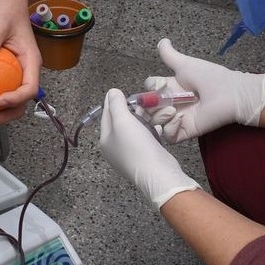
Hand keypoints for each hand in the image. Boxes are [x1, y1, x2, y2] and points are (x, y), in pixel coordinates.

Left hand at [99, 88, 200, 209]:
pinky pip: (146, 139)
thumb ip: (116, 105)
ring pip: (135, 130)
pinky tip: (158, 126)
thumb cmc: (137, 146)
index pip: (106, 115)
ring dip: (142, 119)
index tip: (119, 91)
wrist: (158, 174)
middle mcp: (115, 148)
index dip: (112, 101)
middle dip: (130, 110)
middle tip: (138, 100)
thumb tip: (111, 92)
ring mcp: (130, 154)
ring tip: (149, 110)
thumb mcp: (123, 121)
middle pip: (120, 123)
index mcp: (105, 140)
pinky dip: (151, 131)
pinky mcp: (145, 157)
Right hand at [145, 38, 264, 143]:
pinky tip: (180, 118)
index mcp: (171, 88)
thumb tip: (162, 41)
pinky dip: (169, 128)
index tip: (159, 85)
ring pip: (154, 122)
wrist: (230, 93)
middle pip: (148, 107)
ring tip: (172, 110)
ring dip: (159, 116)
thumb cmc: (211, 77)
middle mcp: (172, 103)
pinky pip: (168, 135)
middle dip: (149, 105)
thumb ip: (170, 55)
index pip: (150, 89)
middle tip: (160, 101)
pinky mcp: (184, 131)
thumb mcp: (186, 64)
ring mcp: (177, 118)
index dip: (149, 88)